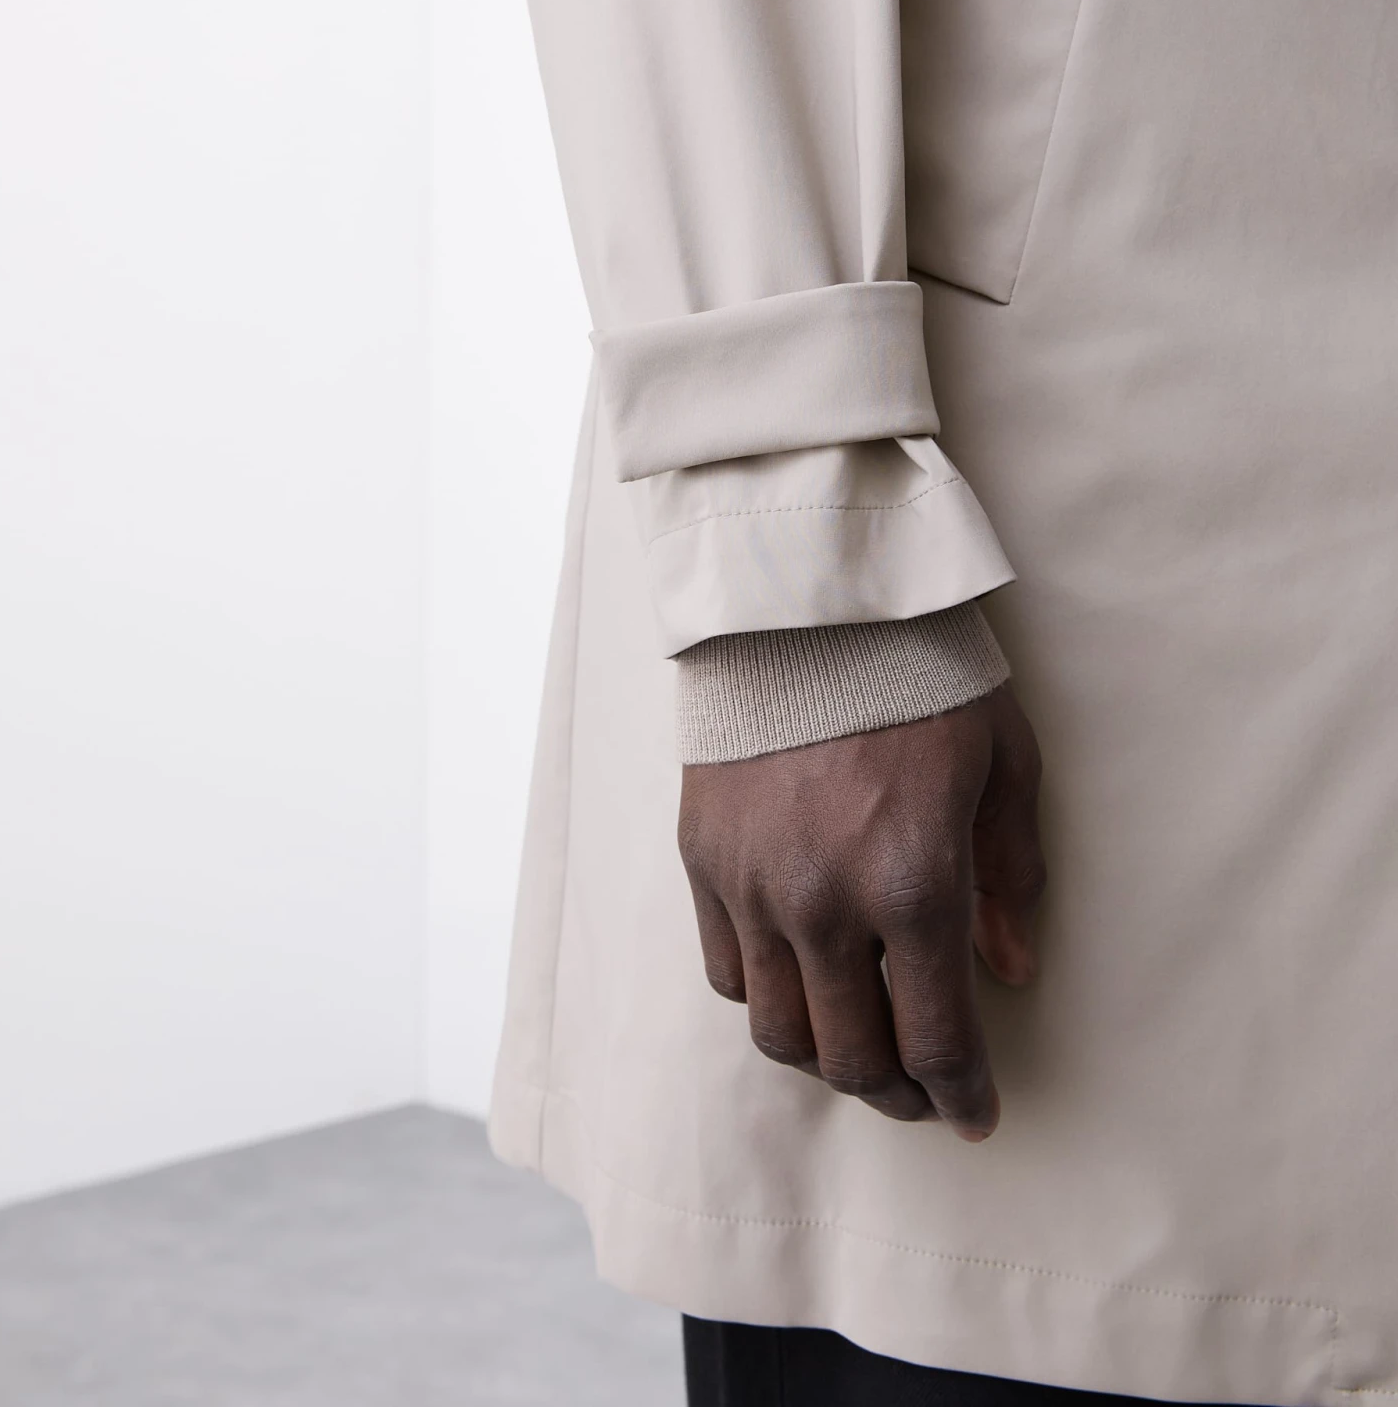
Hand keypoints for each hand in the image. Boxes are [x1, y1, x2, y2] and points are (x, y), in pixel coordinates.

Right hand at [677, 683, 1044, 1140]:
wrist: (804, 601)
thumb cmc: (922, 673)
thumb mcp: (1005, 762)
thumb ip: (1012, 877)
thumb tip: (1012, 972)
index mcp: (914, 883)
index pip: (936, 1041)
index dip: (961, 1096)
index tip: (974, 1115)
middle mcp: (825, 903)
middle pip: (851, 1058)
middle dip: (897, 1094)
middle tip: (923, 1092)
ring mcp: (753, 886)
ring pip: (780, 1031)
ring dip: (826, 1059)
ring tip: (858, 1048)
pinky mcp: (703, 859)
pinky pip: (726, 972)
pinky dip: (767, 998)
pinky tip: (802, 982)